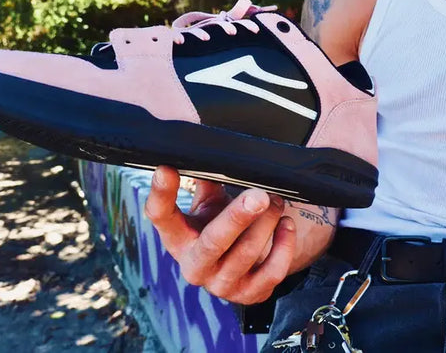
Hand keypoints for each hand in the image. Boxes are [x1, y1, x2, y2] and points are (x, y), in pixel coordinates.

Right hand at [144, 166, 297, 303]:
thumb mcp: (207, 203)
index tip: (166, 169)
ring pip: (247, 254)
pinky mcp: (249, 295)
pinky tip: (286, 224)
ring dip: (266, 223)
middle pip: (212, 242)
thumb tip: (211, 151)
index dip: (161, 193)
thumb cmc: (216, 226)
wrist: (236, 263)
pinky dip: (284, 245)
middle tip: (259, 195)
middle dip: (237, 217)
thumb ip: (207, 179)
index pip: (160, 216)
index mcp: (177, 238)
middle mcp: (194, 266)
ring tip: (276, 201)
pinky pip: (271, 272)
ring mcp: (221, 285)